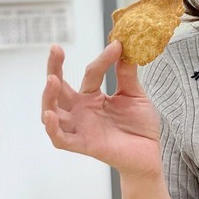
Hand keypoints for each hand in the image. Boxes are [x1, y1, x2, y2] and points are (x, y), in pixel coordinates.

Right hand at [41, 41, 162, 178]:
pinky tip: (51, 115)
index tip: (117, 45)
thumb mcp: (135, 95)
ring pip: (52, 112)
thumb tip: (124, 47)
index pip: (92, 73)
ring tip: (52, 80)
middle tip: (56, 49)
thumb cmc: (140, 126)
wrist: (150, 153)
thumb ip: (126, 75)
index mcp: (93, 97)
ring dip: (49, 96)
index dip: (103, 59)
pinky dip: (53, 128)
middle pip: (59, 89)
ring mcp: (80, 127)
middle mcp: (81, 110)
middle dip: (54, 68)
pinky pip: (60, 138)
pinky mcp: (83, 144)